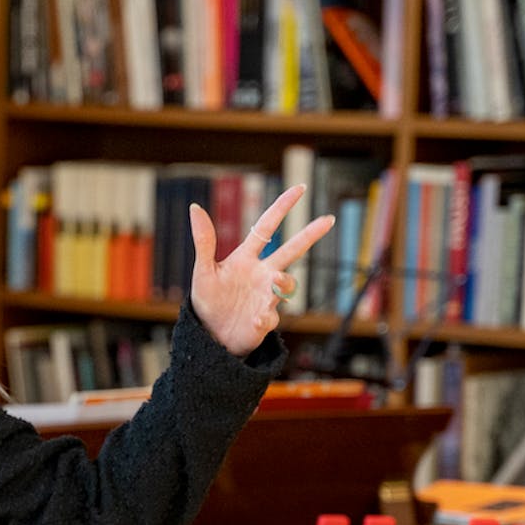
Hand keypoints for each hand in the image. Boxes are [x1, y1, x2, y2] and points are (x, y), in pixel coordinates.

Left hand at [189, 185, 335, 357]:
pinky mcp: (265, 321)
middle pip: (291, 251)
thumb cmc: (208, 301)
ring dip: (284, 282)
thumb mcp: (203, 271)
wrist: (209, 335)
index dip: (282, 207)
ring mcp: (266, 297)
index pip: (267, 227)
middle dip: (310, 235)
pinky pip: (270, 318)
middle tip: (328, 219)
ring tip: (276, 281)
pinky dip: (263, 318)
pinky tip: (254, 321)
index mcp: (247, 258)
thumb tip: (195, 207)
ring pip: (286, 284)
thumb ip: (203, 241)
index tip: (300, 189)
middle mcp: (262, 274)